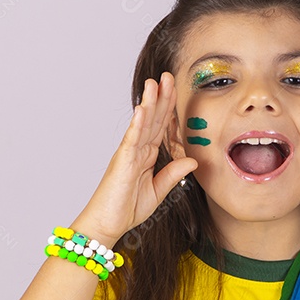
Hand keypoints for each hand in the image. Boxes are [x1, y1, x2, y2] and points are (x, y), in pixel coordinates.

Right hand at [74, 72, 197, 244]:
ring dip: (149, 102)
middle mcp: (137, 150)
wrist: (107, 224)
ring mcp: (128, 153)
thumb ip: (173, 174)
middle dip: (160, 97)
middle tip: (167, 76)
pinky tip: (142, 109)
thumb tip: (192, 160)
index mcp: (146, 155)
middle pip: (152, 118)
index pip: (160, 126)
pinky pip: (131, 139)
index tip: (175, 89)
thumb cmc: (126, 208)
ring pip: (142, 123)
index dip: (168, 108)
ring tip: (154, 83)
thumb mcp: (158, 191)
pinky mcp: (122, 161)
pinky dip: (137, 124)